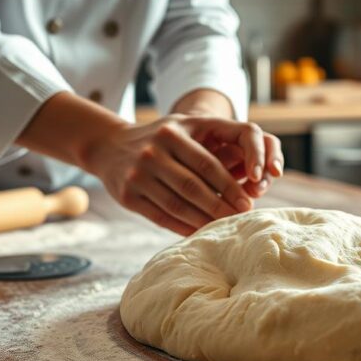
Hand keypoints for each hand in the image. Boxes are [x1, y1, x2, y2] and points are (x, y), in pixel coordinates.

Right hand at [85, 115, 283, 234]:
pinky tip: (198, 232)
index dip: (230, 186)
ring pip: (177, 205)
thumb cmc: (160, 139)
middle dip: (220, 206)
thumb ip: (214, 141)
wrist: (109, 146)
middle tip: (239, 219)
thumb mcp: (183, 127)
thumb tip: (251, 173)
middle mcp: (152, 152)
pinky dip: (182, 227)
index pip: (207, 164)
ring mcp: (137, 174)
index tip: (247, 203)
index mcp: (172, 133)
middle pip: (193, 187)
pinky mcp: (126, 195)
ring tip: (222, 228)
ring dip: (203, 221)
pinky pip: (160, 216)